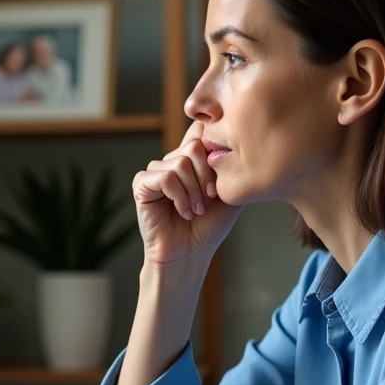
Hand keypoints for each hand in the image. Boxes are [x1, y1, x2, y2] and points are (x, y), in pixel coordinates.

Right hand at [132, 120, 242, 267]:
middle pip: (195, 145)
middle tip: (209, 198)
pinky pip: (166, 177)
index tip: (220, 174)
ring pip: (181, 162)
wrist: (190, 254)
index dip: (213, 142)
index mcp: (191, 159)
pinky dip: (179, 197)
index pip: (201, 130)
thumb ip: (234, 168)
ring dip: (194, 191)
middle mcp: (172, 160)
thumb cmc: (209, 227)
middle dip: (207, 176)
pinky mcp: (141, 184)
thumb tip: (243, 145)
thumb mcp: (230, 193)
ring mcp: (155, 171)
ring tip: (196, 210)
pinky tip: (183, 212)